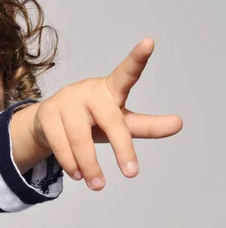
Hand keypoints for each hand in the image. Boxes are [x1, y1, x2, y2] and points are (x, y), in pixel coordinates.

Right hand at [31, 38, 182, 190]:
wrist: (49, 123)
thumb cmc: (92, 120)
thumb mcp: (120, 122)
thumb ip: (147, 125)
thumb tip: (179, 123)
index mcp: (109, 89)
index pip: (126, 73)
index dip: (137, 58)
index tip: (150, 42)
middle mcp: (88, 90)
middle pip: (110, 121)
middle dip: (123, 149)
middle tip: (132, 173)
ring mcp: (65, 100)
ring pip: (81, 137)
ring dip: (90, 165)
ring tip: (98, 184)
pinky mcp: (47, 114)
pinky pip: (60, 143)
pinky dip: (70, 162)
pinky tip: (78, 175)